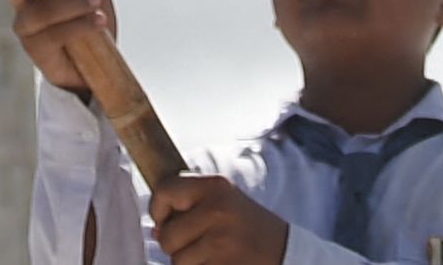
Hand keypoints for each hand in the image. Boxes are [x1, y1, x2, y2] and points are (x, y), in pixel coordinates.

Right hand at [0, 0, 118, 96]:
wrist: (100, 66)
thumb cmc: (92, 20)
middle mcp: (22, 3)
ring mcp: (26, 29)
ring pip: (37, 11)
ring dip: (70, 3)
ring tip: (95, 2)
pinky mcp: (37, 52)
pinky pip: (54, 34)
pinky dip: (79, 24)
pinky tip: (98, 21)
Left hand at [144, 172, 291, 264]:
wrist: (287, 252)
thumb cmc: (248, 226)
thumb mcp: (224, 202)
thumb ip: (189, 206)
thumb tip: (155, 229)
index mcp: (215, 187)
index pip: (164, 190)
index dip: (158, 209)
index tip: (165, 220)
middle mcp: (217, 210)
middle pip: (167, 236)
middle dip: (175, 245)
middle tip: (198, 242)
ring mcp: (221, 241)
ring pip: (177, 261)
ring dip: (189, 262)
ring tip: (212, 254)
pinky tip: (218, 263)